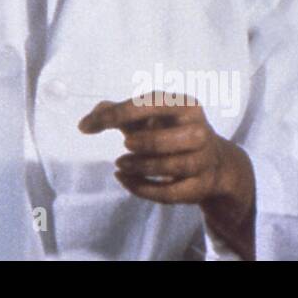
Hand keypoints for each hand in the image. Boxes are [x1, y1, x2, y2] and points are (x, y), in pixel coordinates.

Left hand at [78, 91, 255, 257]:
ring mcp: (203, 160)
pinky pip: (170, 193)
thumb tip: (91, 117)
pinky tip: (125, 179)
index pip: (147, 104)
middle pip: (163, 140)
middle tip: (123, 145)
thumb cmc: (170, 132)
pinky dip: (142, 189)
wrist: (213, 162)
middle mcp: (199, 130)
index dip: (114, 115)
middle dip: (140, 144)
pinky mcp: (201, 185)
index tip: (85, 127)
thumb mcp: (147, 117)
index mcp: (184, 105)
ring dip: (139, 167)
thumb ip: (118, 112)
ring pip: (169, 167)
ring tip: (120, 163)